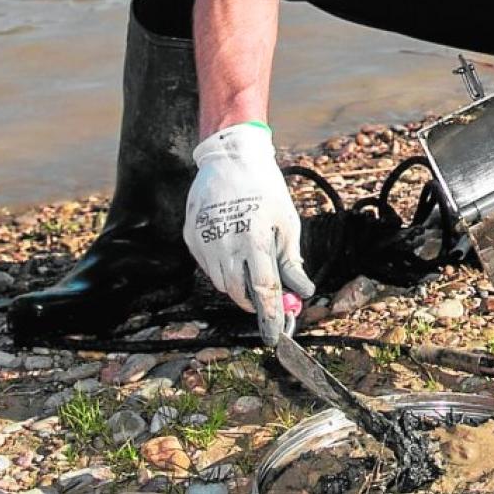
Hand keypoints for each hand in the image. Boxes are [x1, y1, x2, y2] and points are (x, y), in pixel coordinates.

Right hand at [183, 123, 314, 343]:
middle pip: (238, 292)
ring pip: (220, 282)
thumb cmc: (265, 188)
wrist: (230, 158)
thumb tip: (302, 291)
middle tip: (266, 300)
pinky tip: (232, 250)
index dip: (271, 315)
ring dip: (237, 285)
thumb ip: (291, 260)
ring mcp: (204, 240)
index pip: (263, 290)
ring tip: (249, 265)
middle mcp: (225, 242)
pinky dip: (221, 268)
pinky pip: (207, 266)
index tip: (276, 335)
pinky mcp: (191, 236)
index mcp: (254, 238)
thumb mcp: (286, 221)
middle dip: (253, 302)